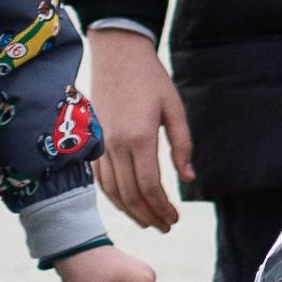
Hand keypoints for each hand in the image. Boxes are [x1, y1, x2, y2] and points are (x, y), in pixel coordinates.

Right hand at [82, 29, 192, 230]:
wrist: (117, 54)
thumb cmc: (151, 79)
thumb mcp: (175, 109)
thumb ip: (182, 145)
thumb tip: (188, 178)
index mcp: (139, 138)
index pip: (150, 187)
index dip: (162, 208)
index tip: (175, 220)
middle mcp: (115, 146)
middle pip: (130, 195)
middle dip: (148, 216)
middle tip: (166, 227)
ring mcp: (100, 145)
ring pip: (112, 191)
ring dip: (130, 211)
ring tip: (149, 222)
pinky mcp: (92, 141)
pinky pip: (100, 178)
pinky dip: (113, 196)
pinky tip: (127, 203)